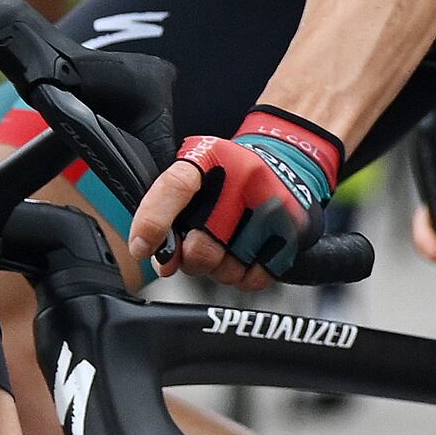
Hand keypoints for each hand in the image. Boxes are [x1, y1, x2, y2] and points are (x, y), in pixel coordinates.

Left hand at [136, 110, 344, 286]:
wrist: (290, 160)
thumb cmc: (231, 174)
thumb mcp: (196, 173)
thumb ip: (170, 209)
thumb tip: (162, 261)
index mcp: (212, 156)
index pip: (175, 188)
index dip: (153, 222)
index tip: (141, 248)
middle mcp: (245, 178)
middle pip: (202, 244)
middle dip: (191, 259)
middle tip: (195, 251)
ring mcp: (274, 206)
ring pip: (228, 267)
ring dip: (219, 270)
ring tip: (225, 250)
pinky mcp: (294, 230)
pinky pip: (257, 276)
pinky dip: (244, 278)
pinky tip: (245, 259)